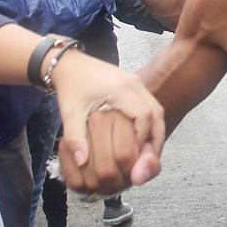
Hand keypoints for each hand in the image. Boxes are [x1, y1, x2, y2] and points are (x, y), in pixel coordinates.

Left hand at [53, 51, 163, 194]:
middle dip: (154, 140)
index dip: (142, 139)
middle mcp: (134, 84)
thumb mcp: (69, 113)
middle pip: (156, 114)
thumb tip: (81, 162)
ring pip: (157, 111)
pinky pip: (150, 107)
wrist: (70, 64)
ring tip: (146, 155)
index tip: (134, 159)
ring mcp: (137, 83)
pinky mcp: (135, 86)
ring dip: (154, 134)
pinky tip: (141, 141)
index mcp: (120, 89)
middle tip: (147, 162)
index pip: (144, 116)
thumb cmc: (70, 87)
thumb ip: (75, 137)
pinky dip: (149, 126)